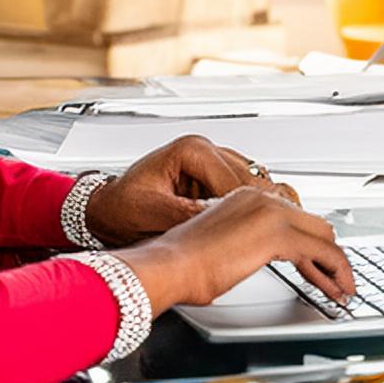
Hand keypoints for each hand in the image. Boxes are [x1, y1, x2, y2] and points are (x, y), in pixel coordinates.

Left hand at [84, 133, 299, 244]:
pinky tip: (261, 223)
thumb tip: (220, 221)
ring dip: (265, 205)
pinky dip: (257, 205)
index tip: (263, 230)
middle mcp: (208, 150)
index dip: (250, 210)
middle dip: (265, 207)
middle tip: (278, 232)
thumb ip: (188, 214)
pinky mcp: (219, 176)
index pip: (236, 181)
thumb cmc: (119, 208)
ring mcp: (216, 161)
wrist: (104, 210)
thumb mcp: (150, 213)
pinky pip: (250, 188)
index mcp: (192, 151)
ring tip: (273, 229)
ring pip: (259, 182)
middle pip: (255, 180)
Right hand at [117, 187, 354, 313]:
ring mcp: (273, 214)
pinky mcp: (279, 235)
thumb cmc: (181, 264)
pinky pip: (325, 254)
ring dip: (337, 268)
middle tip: (337, 282)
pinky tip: (340, 290)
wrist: (165, 267)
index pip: (295, 220)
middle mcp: (263, 200)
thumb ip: (248, 245)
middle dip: (329, 258)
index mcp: (248, 199)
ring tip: (343, 291)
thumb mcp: (223, 246)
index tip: (321, 268)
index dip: (312, 248)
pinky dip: (338, 273)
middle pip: (316, 227)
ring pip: (325, 240)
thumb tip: (255, 257)